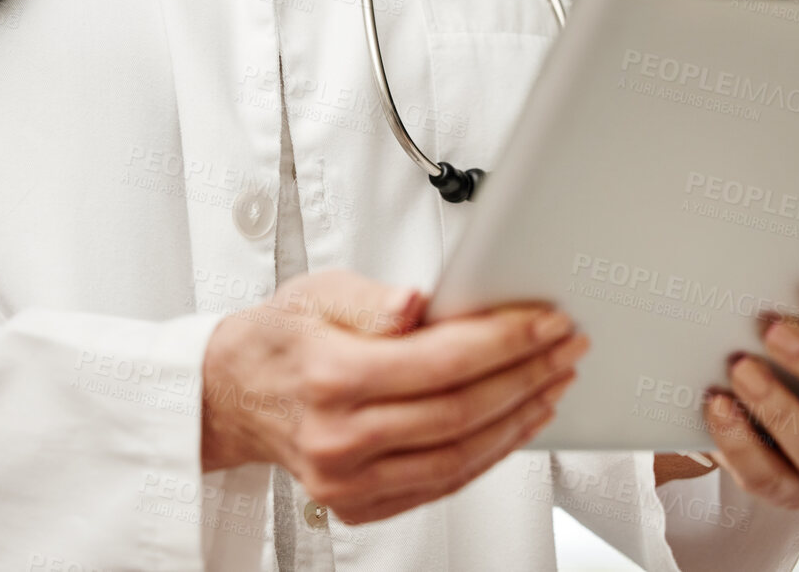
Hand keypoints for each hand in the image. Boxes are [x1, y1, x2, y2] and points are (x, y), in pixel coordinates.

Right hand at [201, 270, 587, 524]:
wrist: (233, 394)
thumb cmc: (280, 339)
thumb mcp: (317, 294)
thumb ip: (373, 298)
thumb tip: (418, 303)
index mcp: (331, 378)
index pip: (440, 363)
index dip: (504, 342)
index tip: (544, 322)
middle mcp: (339, 439)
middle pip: (460, 413)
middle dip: (526, 375)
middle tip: (565, 346)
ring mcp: (349, 481)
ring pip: (459, 457)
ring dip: (519, 419)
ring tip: (553, 381)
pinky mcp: (360, 504)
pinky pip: (443, 484)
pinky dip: (489, 453)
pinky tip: (515, 421)